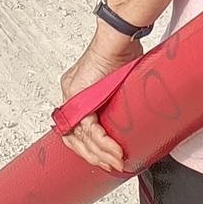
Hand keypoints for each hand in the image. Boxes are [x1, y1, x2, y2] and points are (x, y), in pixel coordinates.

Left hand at [57, 30, 139, 173]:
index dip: (86, 147)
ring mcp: (73, 95)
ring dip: (101, 153)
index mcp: (77, 92)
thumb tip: (131, 117)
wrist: (119, 38)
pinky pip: (90, 129)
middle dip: (93, 155)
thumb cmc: (123, 54)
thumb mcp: (118, 85)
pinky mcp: (81, 96)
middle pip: (74, 136)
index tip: (103, 157)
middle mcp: (71, 94)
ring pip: (82, 136)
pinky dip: (104, 143)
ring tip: (117, 161)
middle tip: (111, 165)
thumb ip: (116, 102)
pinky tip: (115, 152)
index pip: (74, 129)